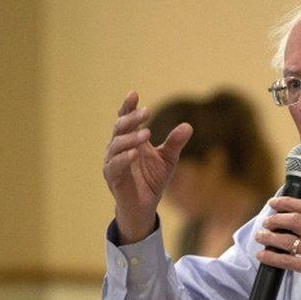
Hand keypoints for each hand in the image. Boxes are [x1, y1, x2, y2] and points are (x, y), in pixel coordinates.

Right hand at [102, 91, 192, 243]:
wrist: (145, 206)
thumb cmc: (153, 180)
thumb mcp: (168, 159)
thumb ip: (175, 143)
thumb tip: (188, 125)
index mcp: (130, 140)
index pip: (126, 118)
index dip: (128, 106)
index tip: (134, 93)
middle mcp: (118, 148)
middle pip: (120, 127)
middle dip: (132, 118)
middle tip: (147, 111)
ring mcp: (112, 162)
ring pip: (116, 145)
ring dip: (130, 137)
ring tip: (146, 133)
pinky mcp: (112, 177)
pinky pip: (115, 165)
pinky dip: (124, 158)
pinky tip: (135, 153)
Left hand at [254, 197, 300, 299]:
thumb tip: (294, 225)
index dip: (287, 203)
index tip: (274, 203)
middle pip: (295, 220)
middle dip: (276, 219)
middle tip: (266, 222)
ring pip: (287, 239)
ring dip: (269, 237)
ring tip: (260, 237)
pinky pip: (286, 260)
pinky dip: (271, 257)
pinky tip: (262, 256)